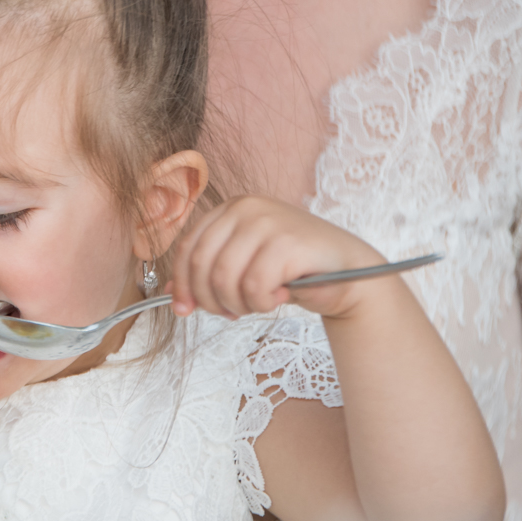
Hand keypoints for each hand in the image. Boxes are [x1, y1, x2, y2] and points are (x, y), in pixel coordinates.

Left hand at [171, 195, 385, 319]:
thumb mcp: (245, 266)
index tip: (184, 310)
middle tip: (232, 312)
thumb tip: (171, 293)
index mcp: (232, 208)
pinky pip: (253, 287)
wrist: (350, 274)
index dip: (182, 284)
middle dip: (211, 299)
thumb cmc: (295, 270)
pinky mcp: (287, 242)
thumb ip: (210, 273)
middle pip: (203, 265)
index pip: (189, 248)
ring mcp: (268, 221)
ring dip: (239, 304)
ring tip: (260, 303)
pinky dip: (262, 303)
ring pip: (224, 278)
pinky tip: (279, 297)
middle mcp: (247, 208)